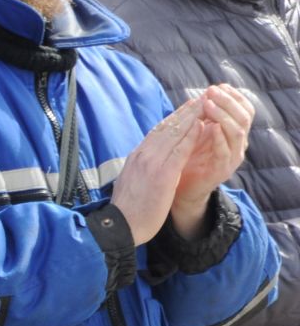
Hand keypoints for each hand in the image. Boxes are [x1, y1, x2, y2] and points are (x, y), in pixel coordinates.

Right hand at [112, 97, 202, 244]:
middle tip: (199, 99)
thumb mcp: (132, 182)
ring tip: (205, 105)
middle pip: (166, 127)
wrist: (119, 226)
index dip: (173, 119)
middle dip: (184, 112)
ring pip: (174, 133)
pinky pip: (180, 150)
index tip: (186, 109)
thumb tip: (147, 164)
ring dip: (191, 117)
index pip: (157, 132)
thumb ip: (142, 169)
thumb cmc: (127, 209)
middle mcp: (142, 155)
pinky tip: (202, 126)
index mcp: (135, 157)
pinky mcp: (163, 174)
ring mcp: (152, 163)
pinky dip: (191, 136)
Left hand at [169, 84, 253, 238]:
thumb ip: (200, 119)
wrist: (179, 190)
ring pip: (237, 132)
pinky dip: (219, 138)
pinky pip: (224, 151)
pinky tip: (211, 126)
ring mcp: (231, 158)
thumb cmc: (186, 159)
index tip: (219, 85)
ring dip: (223, 115)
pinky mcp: (221, 171)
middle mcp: (236, 145)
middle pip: (243, 117)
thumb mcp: (195, 135)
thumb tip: (200, 95)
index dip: (234, 97)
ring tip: (209, 103)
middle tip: (212, 90)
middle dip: (228, 102)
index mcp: (232, 134)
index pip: (243, 110)